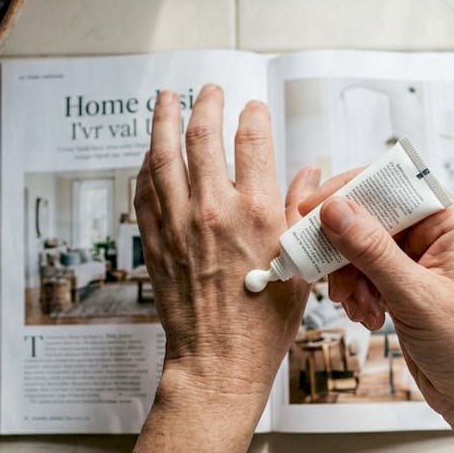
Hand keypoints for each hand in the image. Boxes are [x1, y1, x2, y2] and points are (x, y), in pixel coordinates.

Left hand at [134, 84, 319, 403]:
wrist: (219, 361)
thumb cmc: (264, 322)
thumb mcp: (301, 264)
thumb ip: (302, 212)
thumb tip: (309, 174)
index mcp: (257, 212)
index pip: (251, 140)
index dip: (251, 114)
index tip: (252, 107)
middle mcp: (214, 210)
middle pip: (202, 135)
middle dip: (205, 104)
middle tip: (208, 91)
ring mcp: (178, 225)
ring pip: (163, 154)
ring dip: (163, 120)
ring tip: (166, 99)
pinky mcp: (155, 242)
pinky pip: (144, 189)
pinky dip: (147, 164)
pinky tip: (150, 153)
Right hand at [298, 170, 453, 420]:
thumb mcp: (415, 296)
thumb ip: (372, 251)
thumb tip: (335, 210)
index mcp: (452, 222)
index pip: (393, 185)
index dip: (349, 193)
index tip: (312, 210)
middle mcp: (436, 233)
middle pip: (371, 216)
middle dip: (345, 247)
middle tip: (322, 268)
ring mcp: (420, 258)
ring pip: (363, 247)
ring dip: (350, 276)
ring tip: (354, 305)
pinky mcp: (406, 282)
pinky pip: (367, 272)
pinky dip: (358, 292)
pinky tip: (368, 316)